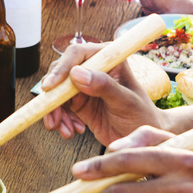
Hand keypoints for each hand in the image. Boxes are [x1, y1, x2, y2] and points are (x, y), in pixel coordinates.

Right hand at [40, 44, 162, 144]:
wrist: (142, 138)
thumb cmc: (141, 116)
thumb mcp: (126, 102)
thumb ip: (104, 86)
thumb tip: (76, 73)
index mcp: (108, 58)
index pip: (77, 53)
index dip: (61, 68)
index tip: (50, 87)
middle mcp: (94, 67)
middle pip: (60, 72)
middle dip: (53, 96)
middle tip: (54, 118)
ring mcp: (84, 85)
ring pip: (56, 91)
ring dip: (55, 112)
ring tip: (66, 131)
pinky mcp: (78, 101)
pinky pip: (59, 107)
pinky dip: (61, 120)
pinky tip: (72, 131)